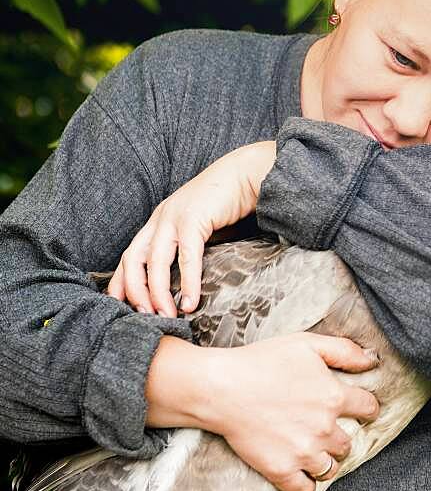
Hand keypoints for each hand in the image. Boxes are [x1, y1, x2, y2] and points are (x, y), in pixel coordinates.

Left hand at [107, 141, 276, 316]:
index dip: (122, 283)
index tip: (123, 307)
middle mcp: (160, 219)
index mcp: (158, 221)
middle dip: (135, 292)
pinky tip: (191, 301)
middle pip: (133, 260)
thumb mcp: (201, 226)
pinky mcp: (194, 219)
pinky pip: (186, 256)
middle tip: (144, 317)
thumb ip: (189, 247)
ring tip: (167, 315)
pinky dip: (188, 282)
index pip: (129, 256)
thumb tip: (190, 280)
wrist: (247, 174)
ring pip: (154, 261)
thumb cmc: (228, 203)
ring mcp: (174, 217)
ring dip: (158, 293)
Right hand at [147, 333, 380, 490]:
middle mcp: (324, 428)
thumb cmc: (263, 362)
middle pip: (348, 443)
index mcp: (333, 397)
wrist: (222, 388)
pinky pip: (305, 487)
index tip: (360, 409)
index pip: (368, 409)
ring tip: (313, 450)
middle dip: (341, 436)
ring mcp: (303, 452)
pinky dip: (306, 482)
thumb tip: (373, 360)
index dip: (366, 408)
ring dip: (326, 460)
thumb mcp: (308, 344)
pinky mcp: (281, 470)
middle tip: (326, 430)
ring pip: (330, 468)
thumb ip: (344, 351)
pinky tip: (300, 470)